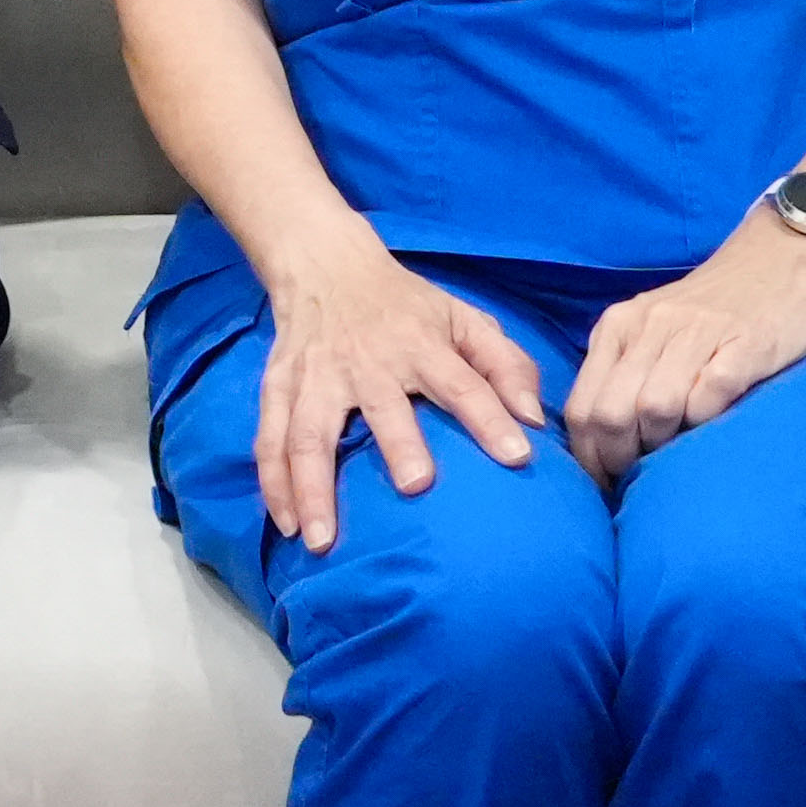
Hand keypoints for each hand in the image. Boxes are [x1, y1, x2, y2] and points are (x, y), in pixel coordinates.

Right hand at [249, 243, 543, 552]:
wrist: (326, 265)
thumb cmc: (406, 305)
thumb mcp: (463, 317)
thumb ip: (507, 364)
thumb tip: (535, 419)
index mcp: (420, 344)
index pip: (463, 383)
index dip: (490, 418)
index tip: (517, 456)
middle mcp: (367, 362)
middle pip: (382, 407)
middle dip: (399, 444)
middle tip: (415, 485)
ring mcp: (317, 377)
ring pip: (307, 434)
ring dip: (313, 487)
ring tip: (322, 541)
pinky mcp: (280, 386)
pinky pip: (270, 439)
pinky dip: (274, 483)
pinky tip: (287, 524)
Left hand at [564, 230, 805, 483]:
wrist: (778, 257)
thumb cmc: (709, 309)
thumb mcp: (649, 330)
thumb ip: (622, 373)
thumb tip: (599, 445)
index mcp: (618, 327)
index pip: (582, 408)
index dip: (589, 457)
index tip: (604, 482)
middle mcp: (650, 327)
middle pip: (612, 413)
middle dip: (620, 458)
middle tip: (640, 476)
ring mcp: (698, 333)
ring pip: (655, 407)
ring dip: (662, 442)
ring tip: (675, 453)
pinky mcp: (745, 343)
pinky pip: (711, 392)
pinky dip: (705, 418)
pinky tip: (711, 425)